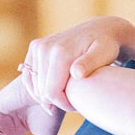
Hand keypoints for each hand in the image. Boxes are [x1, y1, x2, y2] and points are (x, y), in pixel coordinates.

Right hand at [19, 16, 134, 115]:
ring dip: (50, 95)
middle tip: (76, 98)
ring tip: (69, 91)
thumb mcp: (103, 54)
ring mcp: (37, 47)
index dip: (64, 104)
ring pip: (35, 87)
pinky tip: (57, 89)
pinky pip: (29, 78)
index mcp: (59, 52)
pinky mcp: (35, 48)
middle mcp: (44, 47)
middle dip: (58, 100)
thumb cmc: (105, 46)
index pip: (51, 92)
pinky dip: (40, 88)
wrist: (99, 30)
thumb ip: (89, 64)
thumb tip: (76, 73)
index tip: (79, 105)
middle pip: (42, 92)